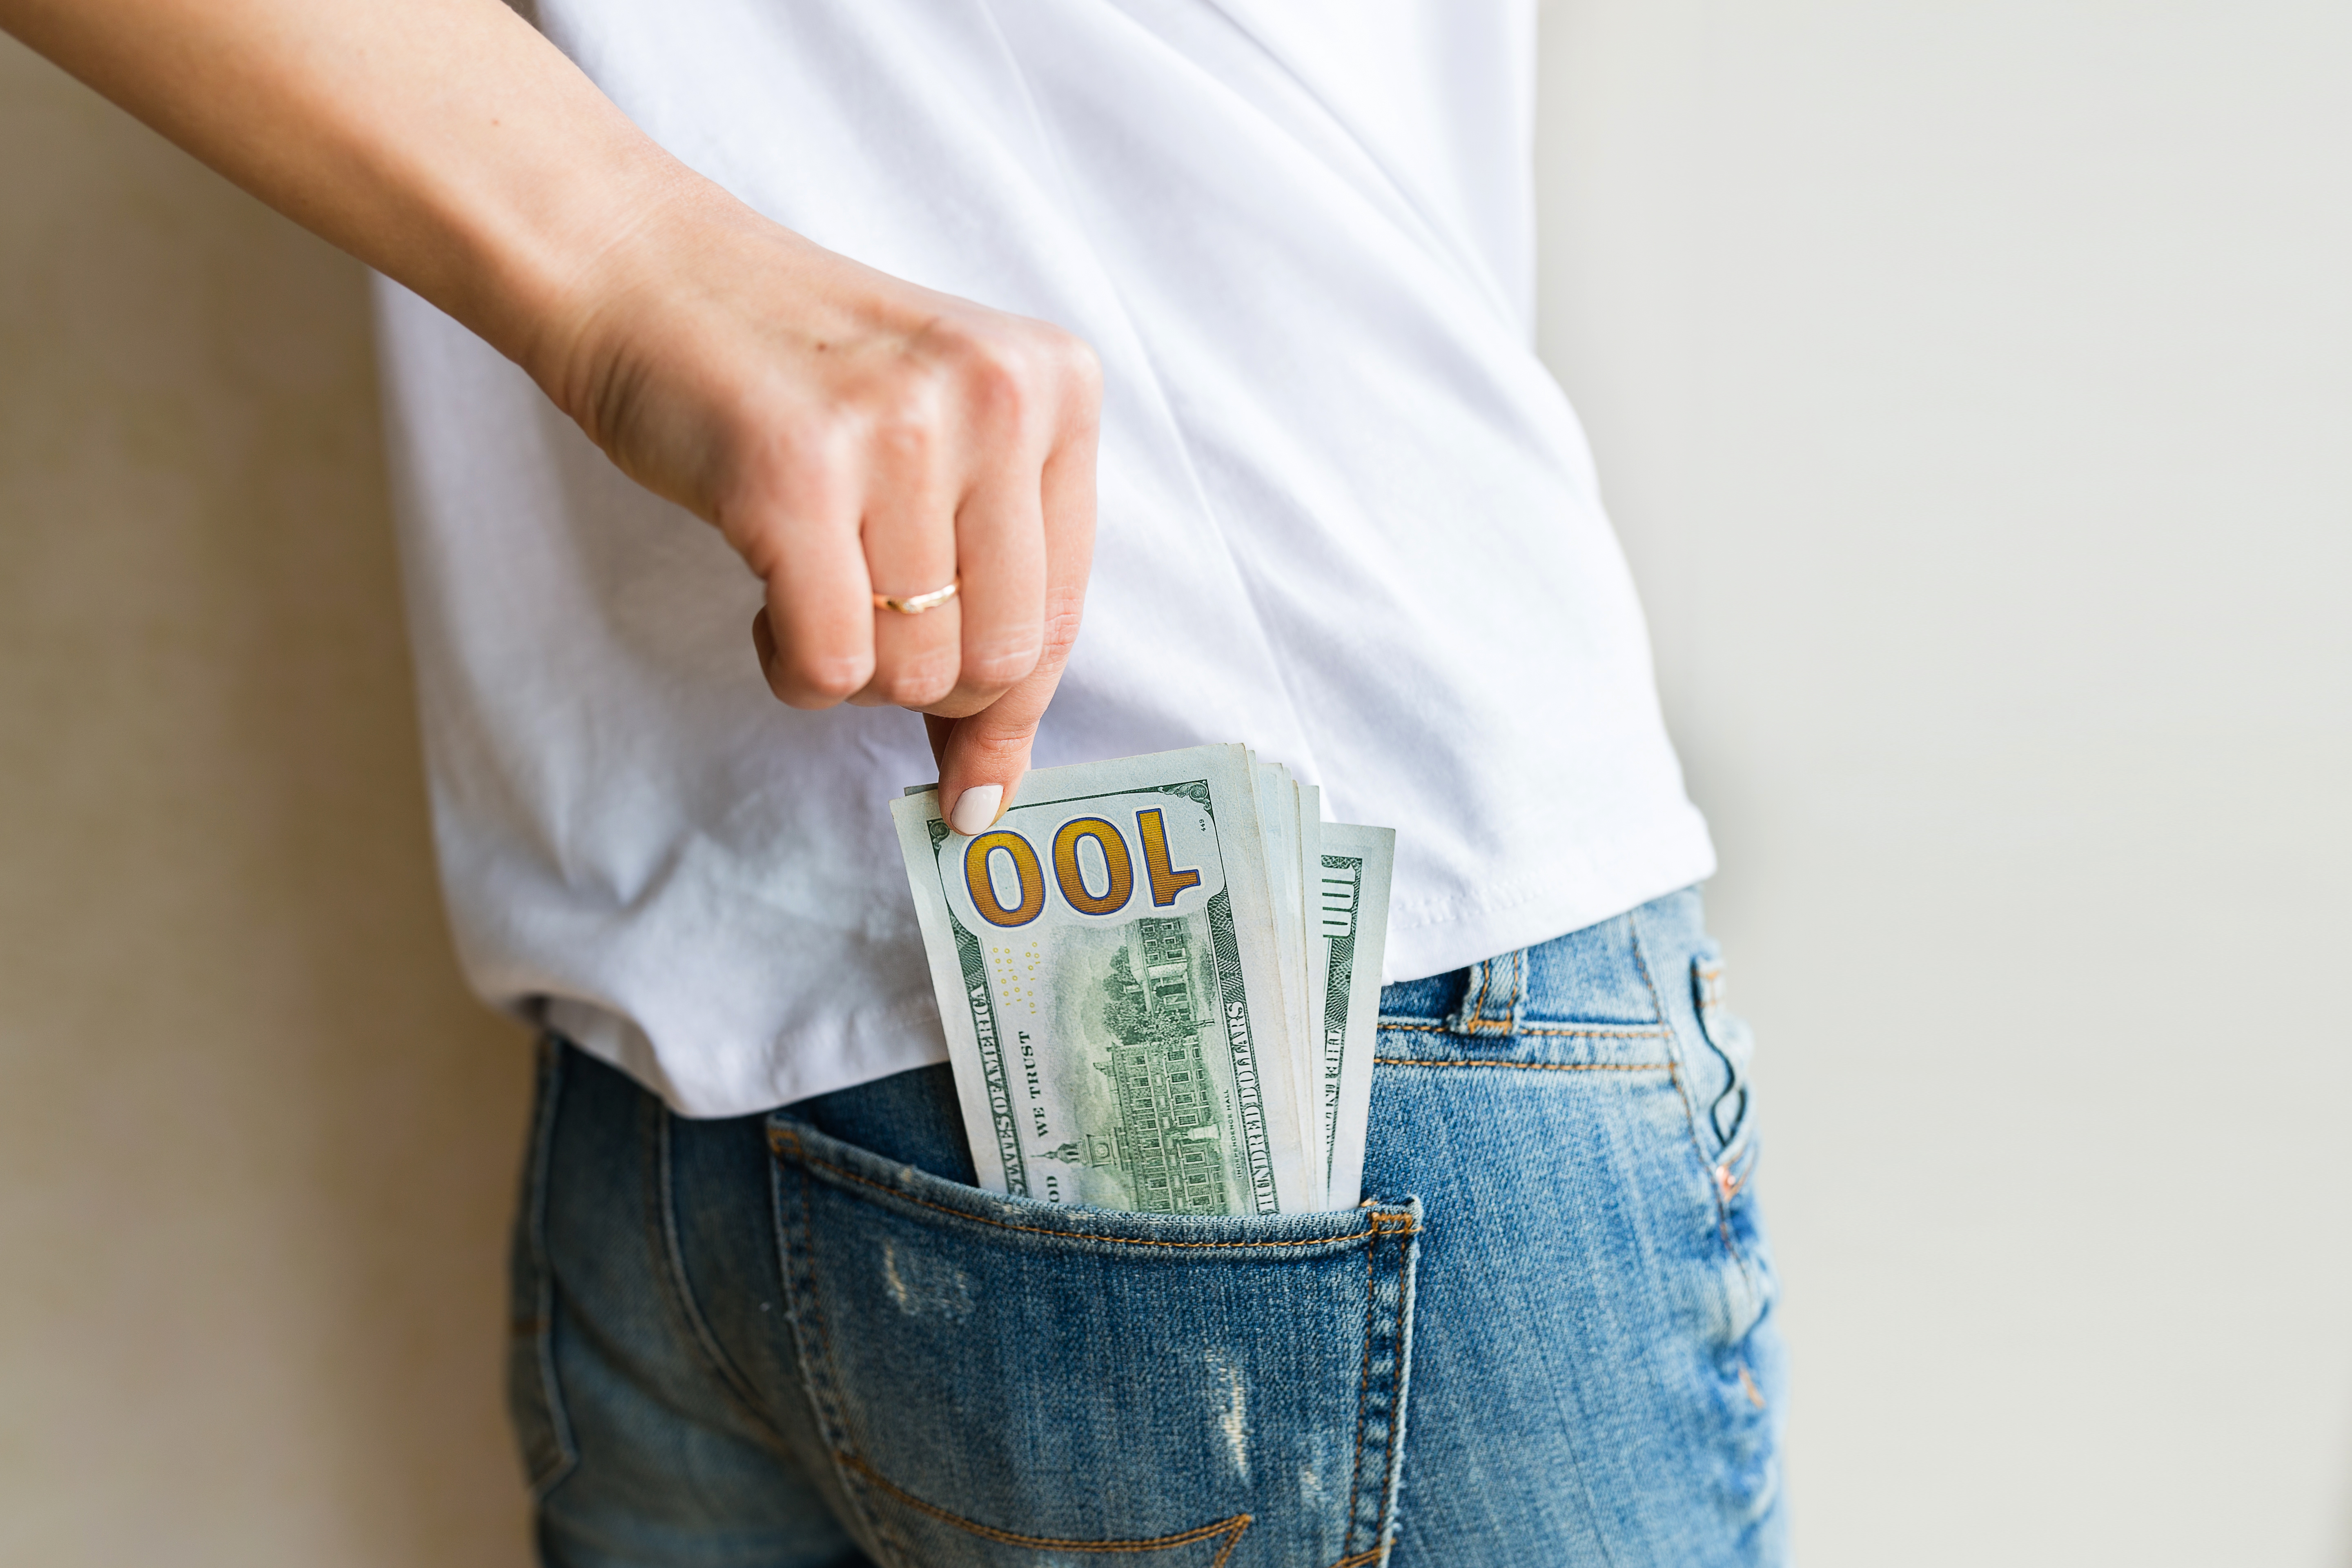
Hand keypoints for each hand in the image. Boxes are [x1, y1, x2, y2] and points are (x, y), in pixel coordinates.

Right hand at [541, 195, 1099, 832]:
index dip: (1013, 711)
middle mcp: (998, 398)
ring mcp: (900, 430)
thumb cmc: (797, 383)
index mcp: (1055, 387)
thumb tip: (990, 790)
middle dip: (923, 685)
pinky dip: (793, 665)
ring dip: (848, 669)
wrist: (646, 270)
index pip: (1063, 613)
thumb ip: (989, 601)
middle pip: (1001, 656)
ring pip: (916, 670)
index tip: (976, 778)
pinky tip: (765, 601)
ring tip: (806, 587)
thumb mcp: (936, 454)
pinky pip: (831, 663)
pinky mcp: (797, 473)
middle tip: (857, 627)